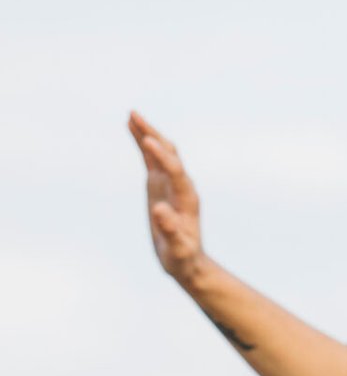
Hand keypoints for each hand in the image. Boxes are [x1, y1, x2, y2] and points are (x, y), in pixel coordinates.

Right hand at [128, 110, 204, 282]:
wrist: (186, 261)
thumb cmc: (182, 257)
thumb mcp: (177, 248)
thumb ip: (170, 230)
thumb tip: (160, 210)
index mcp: (187, 198)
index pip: (176, 170)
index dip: (163, 156)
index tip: (149, 141)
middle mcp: (181, 185)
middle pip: (169, 153)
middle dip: (153, 134)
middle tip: (135, 115)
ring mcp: (170, 183)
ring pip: (160, 151)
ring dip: (147, 132)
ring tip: (131, 115)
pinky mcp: (160, 184)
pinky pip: (151, 158)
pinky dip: (142, 142)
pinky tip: (131, 128)